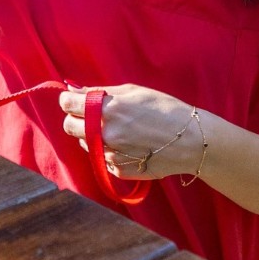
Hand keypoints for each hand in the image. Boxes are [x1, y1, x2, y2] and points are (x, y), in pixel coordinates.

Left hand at [59, 84, 205, 181]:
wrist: (191, 140)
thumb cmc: (164, 109)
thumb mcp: (132, 91)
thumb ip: (99, 91)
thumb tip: (73, 89)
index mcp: (106, 109)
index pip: (67, 104)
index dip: (69, 100)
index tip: (74, 101)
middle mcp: (104, 133)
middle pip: (69, 127)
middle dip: (76, 120)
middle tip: (92, 116)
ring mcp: (110, 154)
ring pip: (86, 144)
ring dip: (94, 136)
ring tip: (120, 130)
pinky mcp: (119, 170)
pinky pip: (102, 159)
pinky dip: (109, 152)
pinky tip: (129, 145)